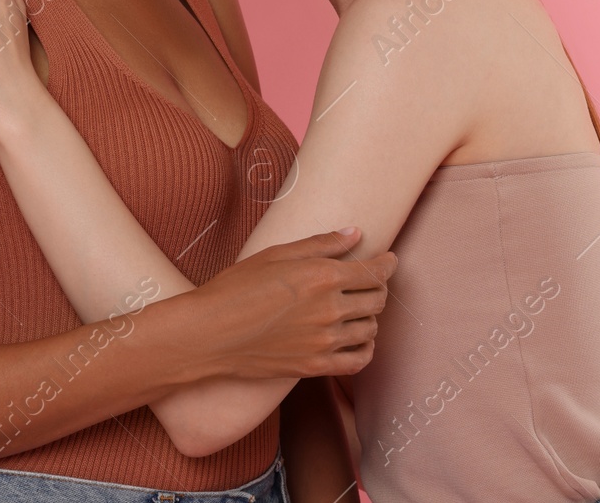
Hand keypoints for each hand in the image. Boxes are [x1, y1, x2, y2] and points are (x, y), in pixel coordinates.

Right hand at [183, 229, 395, 380]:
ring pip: (370, 329)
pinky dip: (365, 349)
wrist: (210, 333)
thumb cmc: (236, 288)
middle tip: (369, 282)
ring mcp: (324, 341)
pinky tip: (357, 340)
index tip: (389, 259)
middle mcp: (330, 309)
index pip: (374, 272)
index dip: (388, 264)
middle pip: (376, 300)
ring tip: (357, 309)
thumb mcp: (276, 254)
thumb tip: (355, 234)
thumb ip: (320, 244)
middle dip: (379, 288)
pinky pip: (358, 361)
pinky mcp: (315, 366)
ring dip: (369, 317)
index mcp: (322, 277)